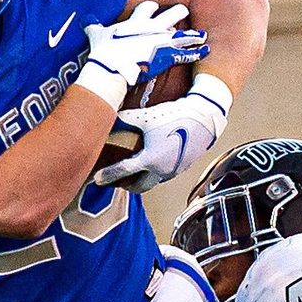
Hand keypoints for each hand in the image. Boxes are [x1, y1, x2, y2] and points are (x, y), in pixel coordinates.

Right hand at [74, 1, 208, 109]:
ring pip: (182, 33)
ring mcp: (163, 41)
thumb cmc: (105, 52)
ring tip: (201, 34)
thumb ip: (93, 26)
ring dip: (192, 34)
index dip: (151, 8)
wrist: (114, 66)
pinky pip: (187, 52)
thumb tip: (85, 20)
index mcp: (136, 22)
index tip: (154, 6)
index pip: (147, 8)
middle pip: (170, 15)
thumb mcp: (96, 35)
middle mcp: (152, 28)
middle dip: (177, 13)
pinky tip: (205, 50)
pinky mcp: (169, 55)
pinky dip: (196, 52)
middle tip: (182, 10)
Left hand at [94, 75, 232, 191]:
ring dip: (140, 181)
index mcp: (150, 159)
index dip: (107, 175)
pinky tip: (151, 165)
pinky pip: (163, 176)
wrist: (205, 118)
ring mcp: (173, 171)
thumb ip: (126, 119)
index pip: (123, 171)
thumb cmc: (175, 116)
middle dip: (124, 185)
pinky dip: (153, 174)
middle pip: (138, 186)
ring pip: (152, 182)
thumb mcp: (147, 116)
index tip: (96, 179)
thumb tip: (109, 115)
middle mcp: (161, 170)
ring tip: (131, 174)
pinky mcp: (183, 167)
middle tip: (113, 181)